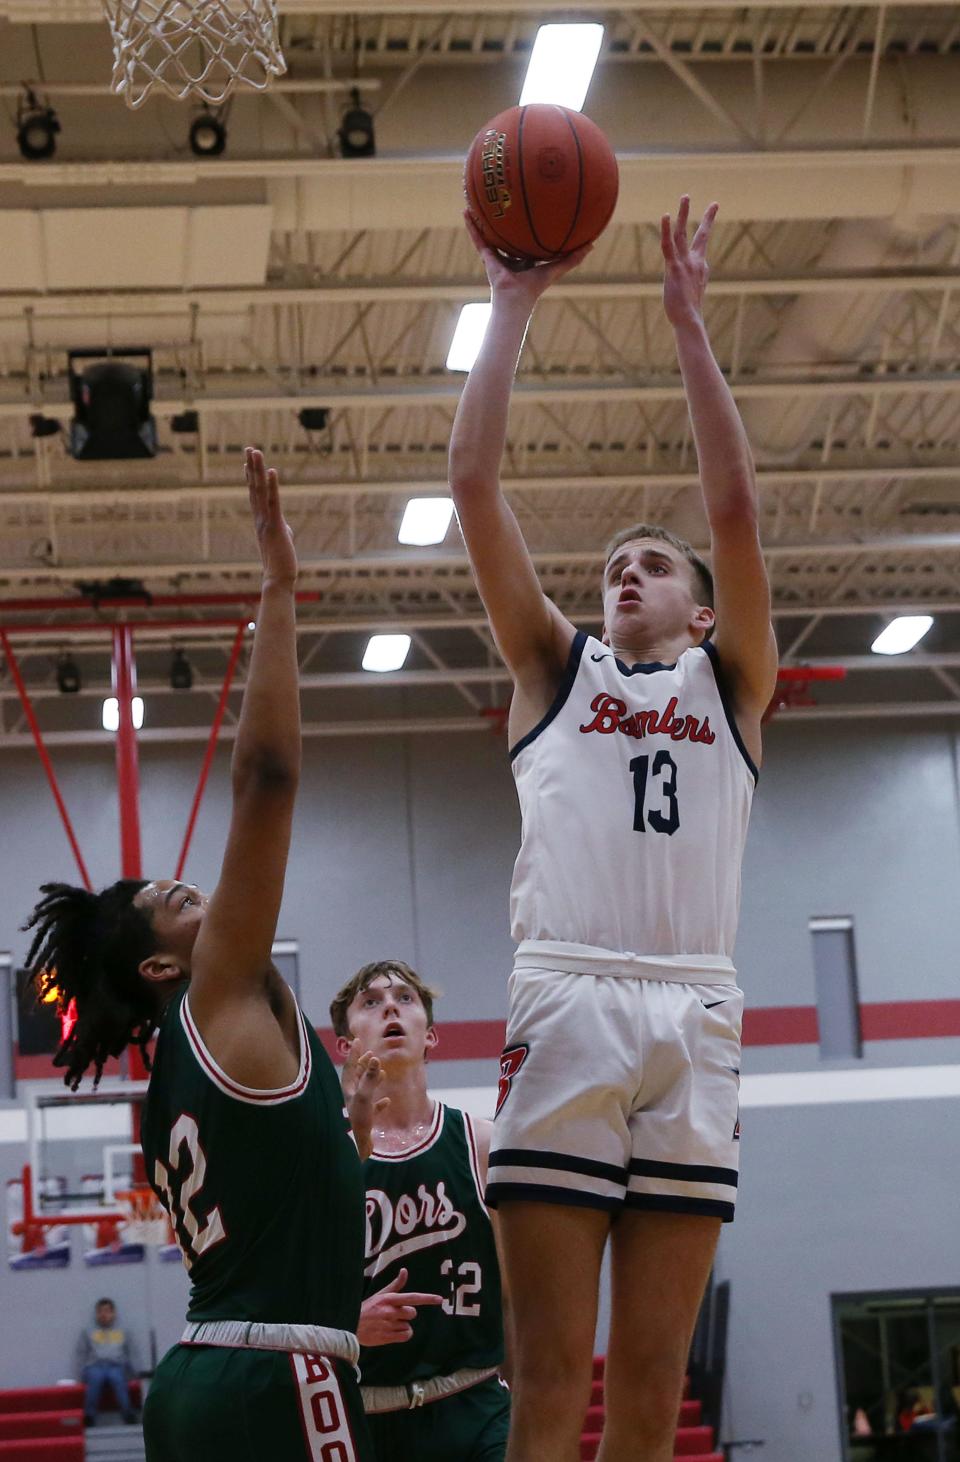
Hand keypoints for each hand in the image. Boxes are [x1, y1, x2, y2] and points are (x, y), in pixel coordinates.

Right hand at [245, 447, 296, 586]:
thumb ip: (282, 531)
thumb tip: (286, 529)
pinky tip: (271, 471)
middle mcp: (260, 518)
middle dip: (252, 467)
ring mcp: (267, 521)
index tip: (248, 461)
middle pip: (255, 488)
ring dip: (258, 470)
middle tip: (249, 448)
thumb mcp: (282, 542)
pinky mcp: (277, 526)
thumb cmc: (281, 563)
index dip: (251, 477)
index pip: (255, 495)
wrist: (278, 579)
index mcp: (261, 521)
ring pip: (261, 491)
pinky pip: (274, 503)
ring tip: (255, 452)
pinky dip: (272, 486)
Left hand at [341, 1039, 388, 1160]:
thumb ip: (370, 1077)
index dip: (354, 1053)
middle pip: (356, 1076)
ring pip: (364, 1089)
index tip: (357, 1040)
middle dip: (363, 1064)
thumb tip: (374, 1057)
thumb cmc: (357, 1120)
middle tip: (370, 1053)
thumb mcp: (365, 1096)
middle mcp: (350, 1097)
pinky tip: (387, 1101)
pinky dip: (379, 1102)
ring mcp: (357, 1108)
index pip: (350, 1066)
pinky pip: (372, 1107)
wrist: (355, 1149)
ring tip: (381, 1072)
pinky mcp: (364, 1120)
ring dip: (372, 1080)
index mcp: (347, 1089)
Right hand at [357, 1268, 442, 1345]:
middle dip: (407, 1314)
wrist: (350, 1326)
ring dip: (402, 1325)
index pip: (412, 1297)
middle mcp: (389, 1311)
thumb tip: (405, 1270)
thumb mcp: (380, 1294)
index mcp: (389, 1298)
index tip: (440, 1299)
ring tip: (389, 1323)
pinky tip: (393, 1332)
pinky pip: (405, 1336)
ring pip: (408, 1325)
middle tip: (395, 1314)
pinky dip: (403, 1334)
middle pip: (412, 1313)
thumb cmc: (367, 1309)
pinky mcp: (386, 1337)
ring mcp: (388, 1325)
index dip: (427, 1298)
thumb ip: (395, 1285)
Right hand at [463, 210, 591, 312]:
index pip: (525, 237)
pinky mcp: (486, 256)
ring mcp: (496, 254)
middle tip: (504, 197)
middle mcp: (509, 254)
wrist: (516, 299)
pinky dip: (471, 225)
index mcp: (524, 256)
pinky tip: (467, 210)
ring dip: (483, 217)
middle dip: (505, 217)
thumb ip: (573, 257)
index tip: (528, 208)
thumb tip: (592, 244)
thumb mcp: (556, 267)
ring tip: (479, 198)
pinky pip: (478, 238)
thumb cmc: (535, 287)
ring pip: (488, 232)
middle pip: (506, 232)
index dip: (526, 225)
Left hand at [660, 195, 717, 327]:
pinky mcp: (674, 268)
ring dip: (684, 213)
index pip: (702, 244)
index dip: (706, 228)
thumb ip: (693, 283)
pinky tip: (665, 216)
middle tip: (713, 203)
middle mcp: (695, 262)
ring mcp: (685, 263)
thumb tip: (696, 282)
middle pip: (701, 235)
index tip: (712, 214)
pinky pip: (668, 245)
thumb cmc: (687, 313)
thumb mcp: (691, 294)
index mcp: (700, 267)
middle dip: (707, 218)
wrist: (689, 320)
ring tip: (686, 196)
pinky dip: (666, 230)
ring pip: (683, 233)